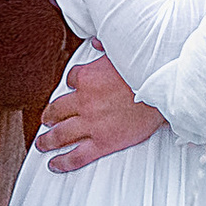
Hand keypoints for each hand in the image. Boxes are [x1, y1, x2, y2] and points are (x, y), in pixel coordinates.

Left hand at [36, 47, 165, 172]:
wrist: (162, 90)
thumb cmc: (147, 72)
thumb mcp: (123, 51)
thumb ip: (106, 46)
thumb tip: (97, 41)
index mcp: (88, 78)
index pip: (72, 80)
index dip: (72, 84)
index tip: (72, 88)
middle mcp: (85, 101)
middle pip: (57, 110)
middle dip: (49, 116)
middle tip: (45, 120)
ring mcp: (91, 123)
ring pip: (61, 134)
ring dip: (48, 140)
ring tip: (43, 144)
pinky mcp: (103, 142)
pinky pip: (77, 156)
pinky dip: (63, 162)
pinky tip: (55, 164)